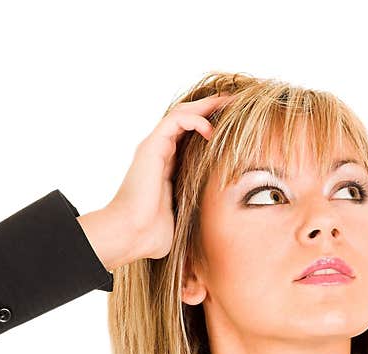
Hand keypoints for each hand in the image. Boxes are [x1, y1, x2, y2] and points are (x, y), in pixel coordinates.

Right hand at [101, 91, 236, 265]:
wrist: (131, 235)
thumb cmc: (152, 234)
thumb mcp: (184, 218)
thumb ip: (197, 212)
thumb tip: (219, 226)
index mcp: (167, 166)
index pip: (190, 136)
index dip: (211, 126)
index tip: (236, 125)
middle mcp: (159, 152)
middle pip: (187, 119)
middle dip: (212, 108)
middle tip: (236, 104)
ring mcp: (154, 147)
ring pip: (181, 113)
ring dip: (207, 106)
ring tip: (229, 104)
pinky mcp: (152, 147)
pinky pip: (176, 121)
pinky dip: (196, 120)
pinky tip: (212, 130)